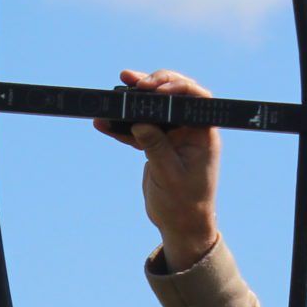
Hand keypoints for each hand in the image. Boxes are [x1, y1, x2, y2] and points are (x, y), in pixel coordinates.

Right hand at [94, 68, 219, 265]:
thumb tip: (140, 123)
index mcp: (203, 133)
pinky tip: (103, 123)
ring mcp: (173, 136)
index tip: (153, 89)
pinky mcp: (157, 146)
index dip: (176, 86)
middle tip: (131, 81)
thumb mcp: (169, 176)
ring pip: (153, 110)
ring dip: (133, 102)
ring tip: (114, 92)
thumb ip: (156, 148)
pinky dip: (122, 127)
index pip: (195, 98)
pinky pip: (139, 130)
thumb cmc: (185, 204)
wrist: (180, 225)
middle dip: (151, 86)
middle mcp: (190, 130)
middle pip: (172, 97)